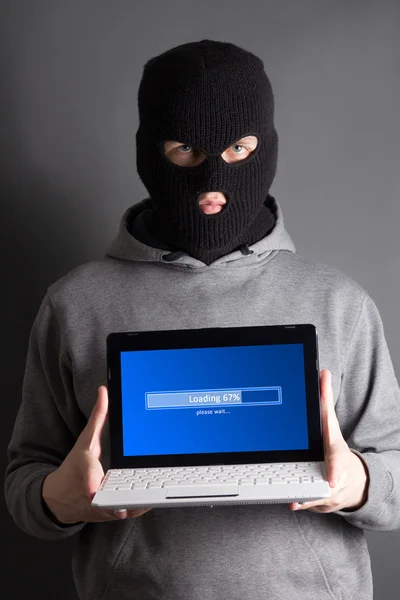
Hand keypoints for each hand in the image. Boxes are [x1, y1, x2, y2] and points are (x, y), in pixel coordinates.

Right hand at [42, 385, 150, 523]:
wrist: (61, 498)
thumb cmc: (74, 466)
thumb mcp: (85, 440)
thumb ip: (97, 417)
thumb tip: (104, 391)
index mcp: (85, 474)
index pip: (89, 478)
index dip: (92, 483)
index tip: (94, 489)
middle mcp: (93, 495)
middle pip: (114, 495)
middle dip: (132, 490)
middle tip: (152, 481)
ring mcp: (103, 507)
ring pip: (125, 505)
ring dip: (142, 497)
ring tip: (159, 484)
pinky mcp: (111, 514)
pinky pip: (130, 510)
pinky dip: (143, 503)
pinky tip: (158, 491)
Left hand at [289, 369, 368, 512]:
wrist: (353, 481)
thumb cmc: (337, 449)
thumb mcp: (333, 425)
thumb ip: (326, 400)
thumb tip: (323, 372)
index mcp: (337, 453)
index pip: (338, 461)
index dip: (335, 471)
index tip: (332, 480)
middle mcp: (336, 475)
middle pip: (323, 485)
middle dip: (311, 488)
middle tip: (296, 489)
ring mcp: (332, 492)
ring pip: (314, 497)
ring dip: (303, 496)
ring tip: (290, 496)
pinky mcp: (323, 502)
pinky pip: (308, 504)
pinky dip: (300, 503)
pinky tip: (290, 502)